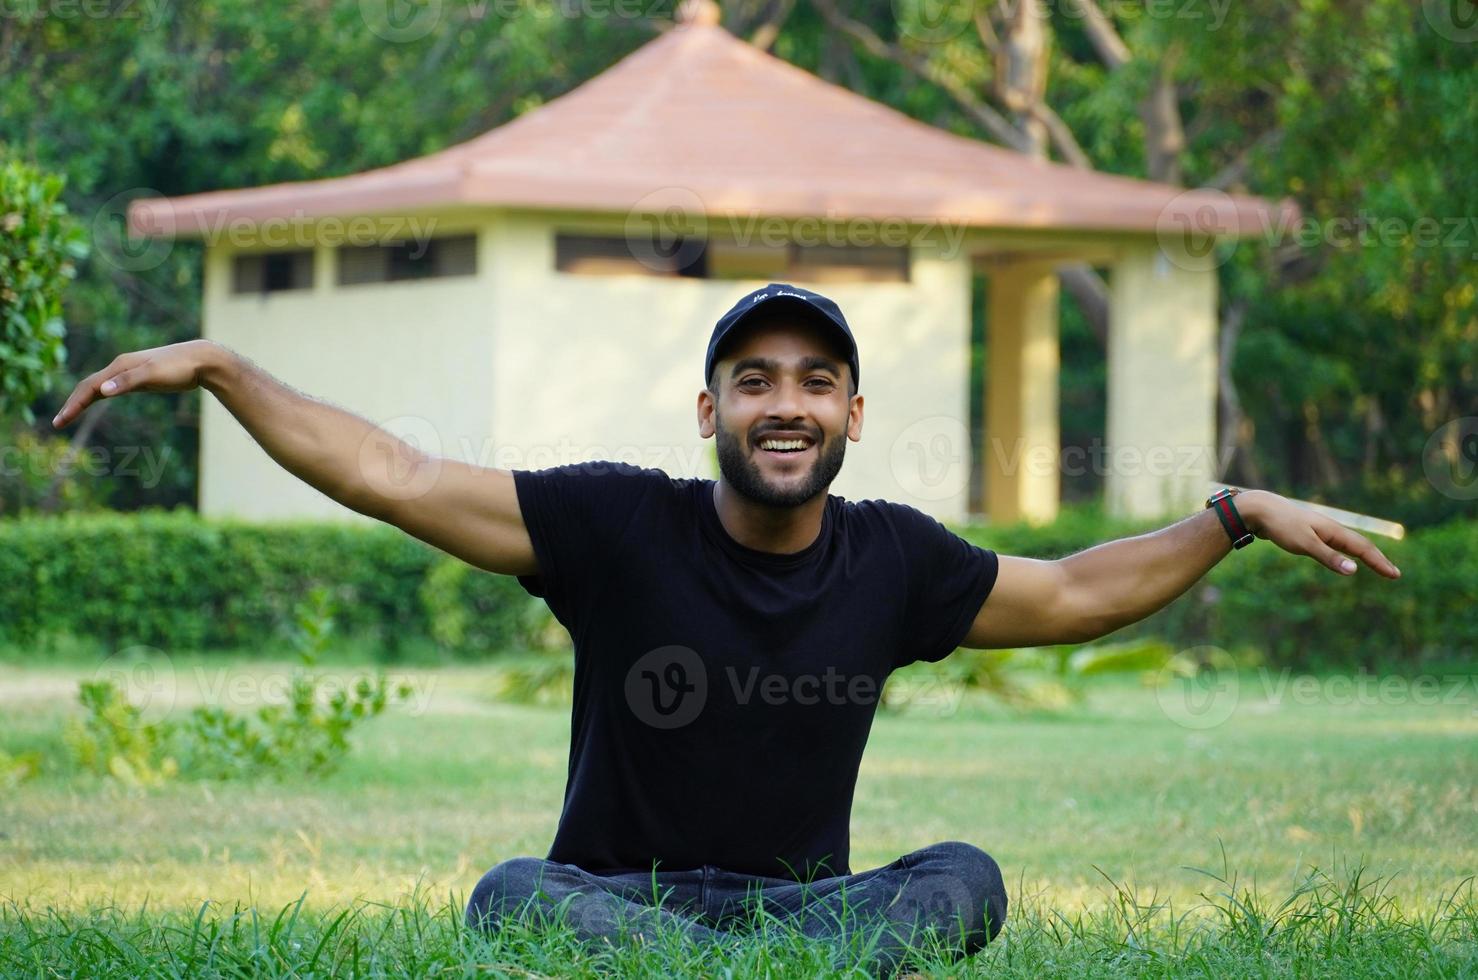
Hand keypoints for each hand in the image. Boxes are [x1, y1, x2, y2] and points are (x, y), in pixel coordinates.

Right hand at [52, 340, 221, 428]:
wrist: (202, 360)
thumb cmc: (179, 368)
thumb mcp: (153, 375)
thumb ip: (128, 382)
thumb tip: (102, 390)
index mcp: (120, 366)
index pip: (89, 386)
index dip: (74, 404)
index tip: (60, 421)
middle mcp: (120, 367)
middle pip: (89, 386)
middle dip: (73, 404)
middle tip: (59, 423)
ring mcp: (130, 372)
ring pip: (99, 386)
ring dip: (83, 400)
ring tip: (70, 415)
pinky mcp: (140, 378)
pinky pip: (112, 387)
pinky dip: (99, 395)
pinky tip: (97, 400)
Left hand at [1237, 490, 1400, 578]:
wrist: (1261, 509)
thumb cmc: (1282, 527)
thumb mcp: (1305, 545)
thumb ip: (1329, 557)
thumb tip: (1354, 570)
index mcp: (1334, 531)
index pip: (1364, 549)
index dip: (1380, 563)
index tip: (1395, 575)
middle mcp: (1332, 529)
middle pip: (1361, 545)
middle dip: (1378, 560)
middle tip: (1394, 574)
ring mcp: (1322, 531)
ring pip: (1349, 545)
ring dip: (1365, 556)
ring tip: (1378, 566)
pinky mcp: (1311, 533)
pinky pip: (1337, 545)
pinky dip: (1348, 553)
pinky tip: (1347, 558)